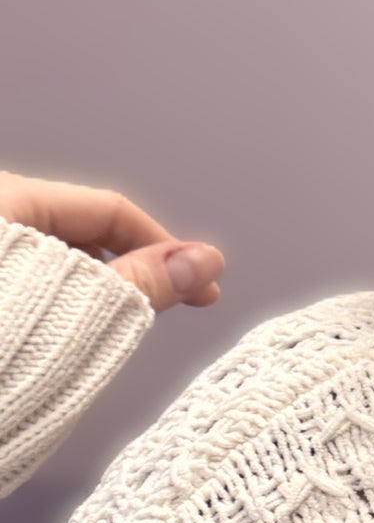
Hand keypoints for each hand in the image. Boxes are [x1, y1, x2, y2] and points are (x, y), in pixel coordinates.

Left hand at [0, 171, 225, 313]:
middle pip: (79, 231)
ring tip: (113, 328)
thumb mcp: (68, 304)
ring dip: (90, 287)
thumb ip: (139, 281)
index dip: (164, 246)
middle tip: (165, 308)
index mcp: (6, 193)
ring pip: (50, 255)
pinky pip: (21, 273)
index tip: (201, 284)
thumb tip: (204, 262)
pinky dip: (52, 296)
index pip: (109, 209)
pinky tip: (63, 329)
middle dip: (128, 268)